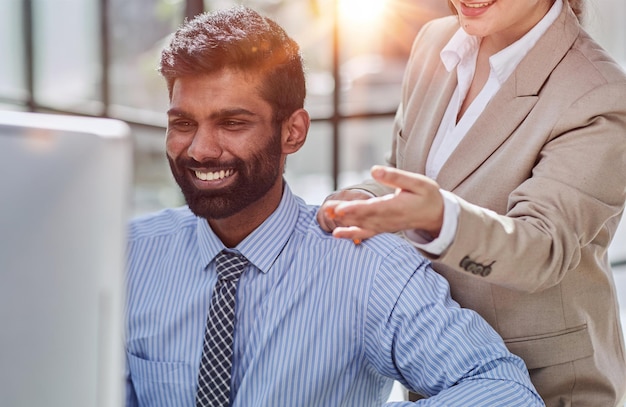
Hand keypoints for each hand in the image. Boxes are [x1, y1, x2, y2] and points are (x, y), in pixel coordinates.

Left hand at [323, 165, 443, 241]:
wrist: (436, 215)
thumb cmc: (427, 196)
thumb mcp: (417, 182)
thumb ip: (395, 176)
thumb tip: (374, 170)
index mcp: (396, 207)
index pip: (372, 209)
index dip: (355, 209)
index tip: (340, 209)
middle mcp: (388, 219)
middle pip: (362, 217)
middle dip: (343, 213)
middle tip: (327, 209)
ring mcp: (384, 226)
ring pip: (361, 225)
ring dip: (343, 221)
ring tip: (326, 215)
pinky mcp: (382, 228)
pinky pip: (365, 234)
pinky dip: (351, 234)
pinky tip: (337, 234)